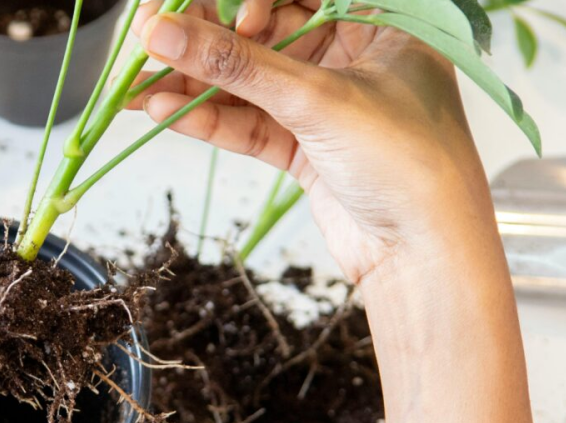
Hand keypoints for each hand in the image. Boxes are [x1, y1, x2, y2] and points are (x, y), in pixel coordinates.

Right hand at [127, 1, 499, 285]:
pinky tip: (165, 112)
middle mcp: (353, 57)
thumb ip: (236, 65)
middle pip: (264, 35)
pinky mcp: (306, 150)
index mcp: (381, 23)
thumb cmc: (410, 163)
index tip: (215, 16)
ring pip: (249, 84)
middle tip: (152, 38)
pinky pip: (249, 124)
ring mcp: (327, 106)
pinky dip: (209, 120)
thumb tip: (163, 31)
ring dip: (196, 84)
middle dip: (207, 40)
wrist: (426, 257)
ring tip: (139, 85)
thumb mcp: (318, 100)